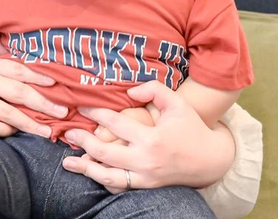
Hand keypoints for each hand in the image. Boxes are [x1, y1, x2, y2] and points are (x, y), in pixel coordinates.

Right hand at [0, 36, 68, 137]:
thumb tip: (9, 46)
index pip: (16, 69)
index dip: (37, 77)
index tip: (55, 84)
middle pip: (18, 93)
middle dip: (43, 103)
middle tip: (62, 112)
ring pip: (8, 114)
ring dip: (29, 124)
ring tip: (47, 131)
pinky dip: (6, 131)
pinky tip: (16, 133)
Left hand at [61, 82, 234, 191]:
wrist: (210, 161)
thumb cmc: (191, 128)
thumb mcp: (178, 103)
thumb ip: (154, 90)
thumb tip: (128, 92)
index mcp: (152, 138)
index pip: (115, 124)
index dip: (95, 114)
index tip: (81, 107)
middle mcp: (146, 160)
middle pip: (105, 153)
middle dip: (83, 142)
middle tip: (69, 133)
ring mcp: (145, 177)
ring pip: (108, 177)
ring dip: (86, 169)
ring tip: (68, 162)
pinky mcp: (146, 187)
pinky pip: (119, 187)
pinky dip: (102, 181)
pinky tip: (90, 173)